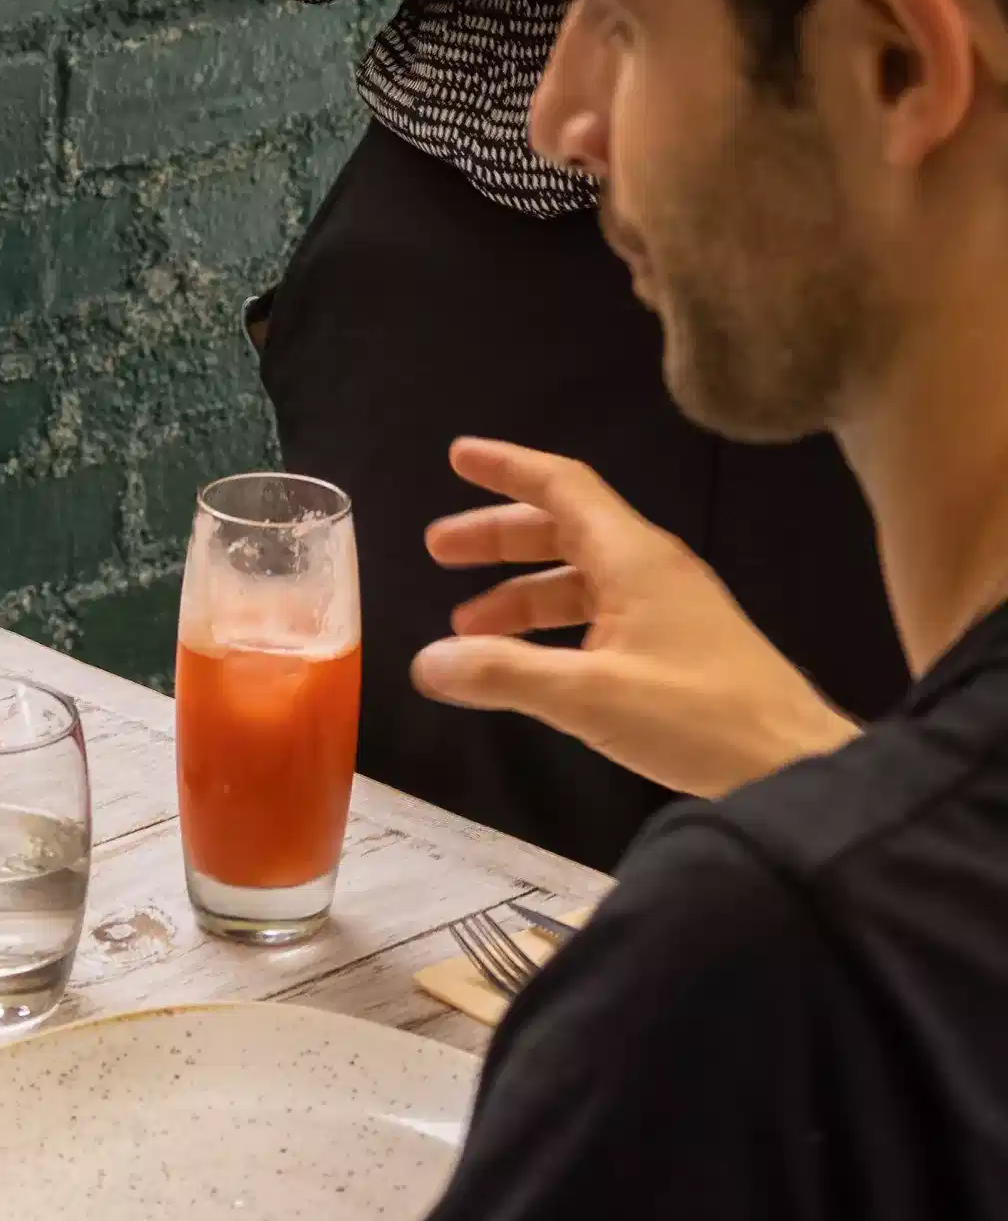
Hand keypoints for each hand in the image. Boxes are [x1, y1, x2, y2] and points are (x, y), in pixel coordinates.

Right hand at [412, 440, 857, 799]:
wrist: (794, 763)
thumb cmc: (699, 718)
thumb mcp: (589, 695)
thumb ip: (503, 674)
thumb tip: (426, 660)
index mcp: (634, 560)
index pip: (563, 487)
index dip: (508, 468)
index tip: (458, 456)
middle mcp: (650, 571)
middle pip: (563, 530)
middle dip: (498, 537)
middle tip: (438, 550)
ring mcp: (665, 609)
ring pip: (577, 580)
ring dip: (518, 593)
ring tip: (465, 627)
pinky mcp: (673, 648)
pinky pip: (595, 617)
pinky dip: (548, 627)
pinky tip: (524, 661)